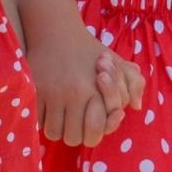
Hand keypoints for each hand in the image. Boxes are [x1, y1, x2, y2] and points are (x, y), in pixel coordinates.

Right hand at [30, 26, 143, 147]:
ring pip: (54, 133)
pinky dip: (43, 121)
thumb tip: (137, 106)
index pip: (95, 132)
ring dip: (59, 129)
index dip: (94, 132)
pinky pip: (38, 121)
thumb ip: (134, 83)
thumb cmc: (90, 51)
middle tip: (76, 122)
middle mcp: (75, 93)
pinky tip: (49, 111)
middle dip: (76, 134)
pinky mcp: (35, 91)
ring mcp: (52, 93)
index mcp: (96, 90)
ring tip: (62, 118)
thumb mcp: (118, 63)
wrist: (57, 32)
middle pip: (74, 138)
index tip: (93, 120)